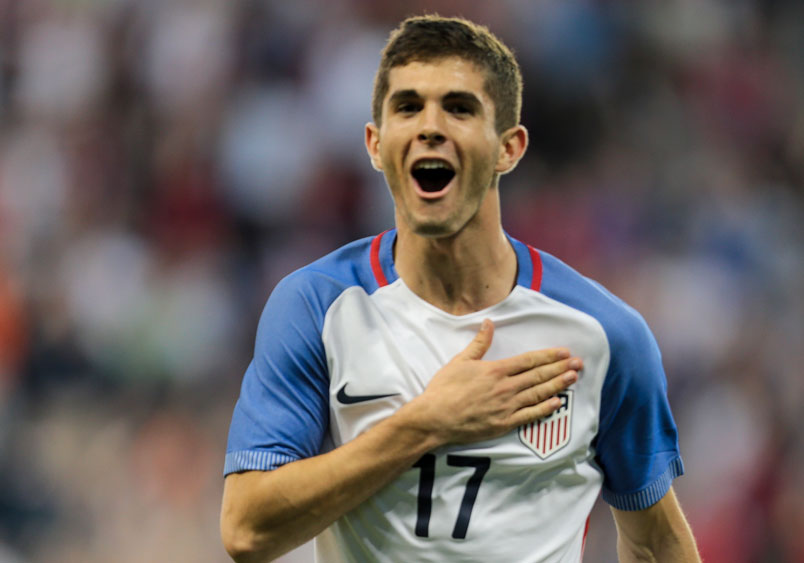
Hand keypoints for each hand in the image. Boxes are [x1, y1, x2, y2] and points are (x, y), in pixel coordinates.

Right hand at [403, 319, 581, 444]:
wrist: (435, 419)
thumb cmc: (444, 389)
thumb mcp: (460, 361)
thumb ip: (479, 343)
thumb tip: (489, 323)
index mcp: (495, 371)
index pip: (528, 361)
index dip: (548, 356)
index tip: (564, 352)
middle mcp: (505, 388)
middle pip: (538, 376)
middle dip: (560, 369)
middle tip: (578, 364)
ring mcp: (506, 407)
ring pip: (538, 394)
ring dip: (557, 385)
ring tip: (573, 378)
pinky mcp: (504, 424)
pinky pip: (529, 415)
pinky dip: (544, 409)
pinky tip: (557, 403)